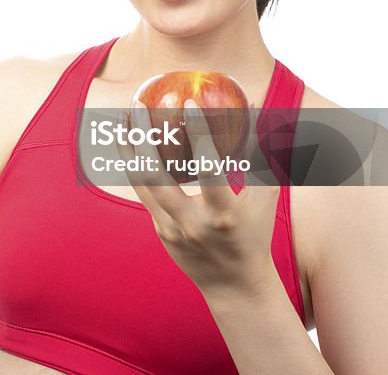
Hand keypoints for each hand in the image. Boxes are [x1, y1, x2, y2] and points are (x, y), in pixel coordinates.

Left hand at [117, 100, 280, 296]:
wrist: (234, 285)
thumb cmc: (254, 232)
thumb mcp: (265, 195)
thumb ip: (261, 151)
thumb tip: (255, 105)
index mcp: (224, 213)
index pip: (207, 167)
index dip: (199, 133)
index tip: (189, 101)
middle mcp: (192, 223)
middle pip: (156, 174)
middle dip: (141, 135)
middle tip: (137, 102)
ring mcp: (170, 229)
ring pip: (140, 181)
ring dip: (128, 145)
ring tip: (123, 115)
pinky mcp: (159, 231)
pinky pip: (142, 191)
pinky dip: (133, 163)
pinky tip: (129, 141)